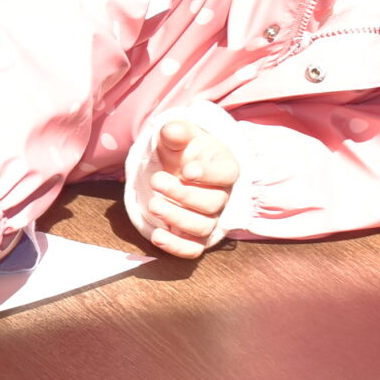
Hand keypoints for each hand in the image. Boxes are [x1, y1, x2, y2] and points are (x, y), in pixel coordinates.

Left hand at [138, 120, 240, 257]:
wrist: (175, 168)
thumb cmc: (182, 151)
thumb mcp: (179, 137)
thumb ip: (176, 132)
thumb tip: (171, 130)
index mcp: (223, 168)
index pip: (226, 174)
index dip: (209, 174)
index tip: (187, 170)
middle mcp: (221, 196)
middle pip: (212, 204)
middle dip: (183, 195)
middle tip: (156, 181)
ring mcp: (209, 218)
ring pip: (203, 227)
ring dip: (177, 218)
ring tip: (153, 204)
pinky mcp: (194, 236)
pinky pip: (193, 249)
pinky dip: (177, 247)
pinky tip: (156, 236)